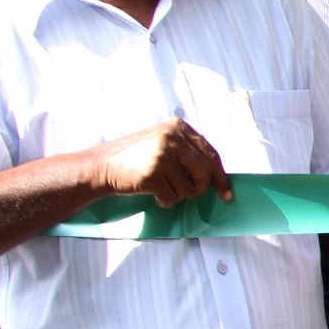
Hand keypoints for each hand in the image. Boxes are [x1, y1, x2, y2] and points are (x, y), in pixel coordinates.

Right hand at [88, 119, 231, 206]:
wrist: (102, 165)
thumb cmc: (135, 157)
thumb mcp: (163, 142)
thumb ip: (188, 151)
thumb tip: (216, 174)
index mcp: (179, 128)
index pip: (211, 154)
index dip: (220, 176)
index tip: (226, 192)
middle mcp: (172, 138)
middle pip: (205, 172)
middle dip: (199, 188)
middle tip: (187, 192)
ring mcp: (162, 155)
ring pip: (188, 188)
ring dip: (177, 194)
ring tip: (161, 185)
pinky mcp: (152, 173)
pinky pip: (172, 198)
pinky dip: (164, 200)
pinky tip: (152, 192)